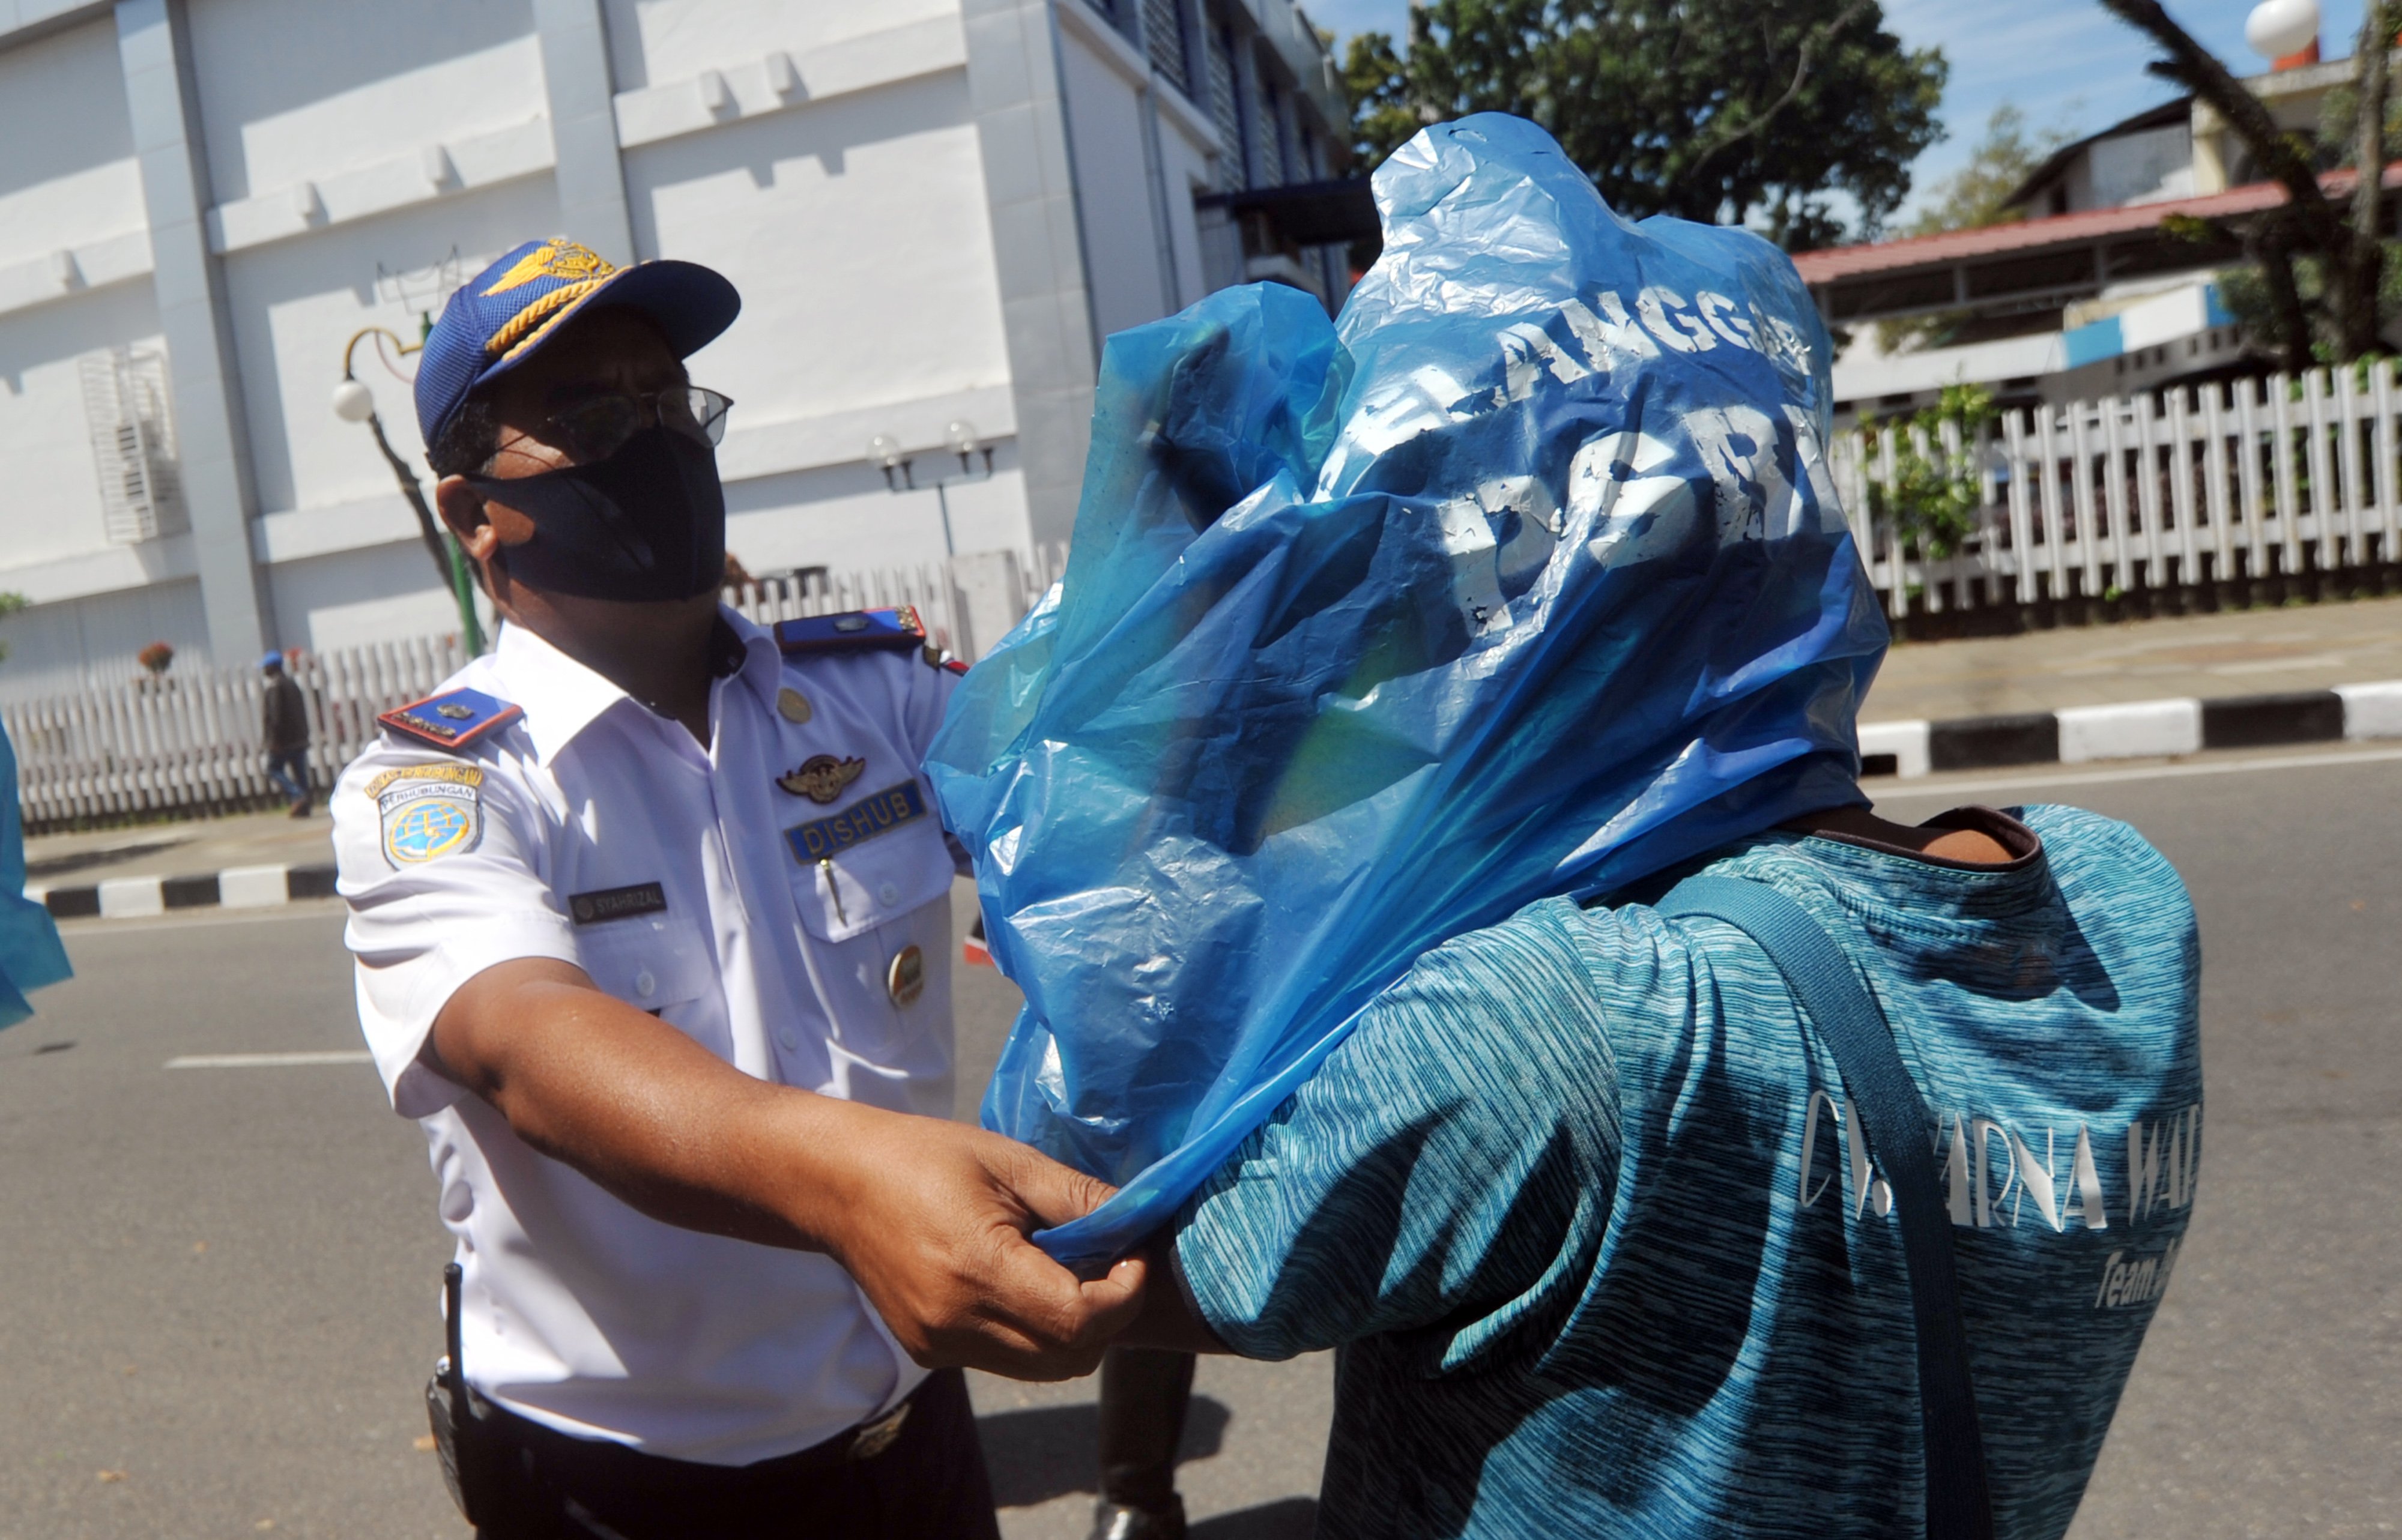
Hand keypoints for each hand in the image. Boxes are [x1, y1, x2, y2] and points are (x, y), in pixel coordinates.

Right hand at [810, 1104, 1144, 1380]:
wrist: (837, 1184)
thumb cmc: (925, 1157)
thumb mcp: (1009, 1161)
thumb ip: (1077, 1198)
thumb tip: (1138, 1223)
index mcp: (976, 1268)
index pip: (1079, 1319)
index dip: (1123, 1294)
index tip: (1131, 1256)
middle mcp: (956, 1321)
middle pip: (1069, 1356)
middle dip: (1108, 1316)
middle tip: (1109, 1265)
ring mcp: (938, 1344)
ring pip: (1042, 1367)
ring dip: (1074, 1331)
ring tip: (1067, 1274)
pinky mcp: (928, 1353)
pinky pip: (1005, 1360)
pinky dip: (1034, 1335)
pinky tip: (1024, 1284)